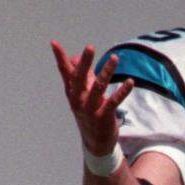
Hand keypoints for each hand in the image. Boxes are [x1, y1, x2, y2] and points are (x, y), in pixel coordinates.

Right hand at [50, 41, 134, 156]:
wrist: (95, 142)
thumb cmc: (89, 115)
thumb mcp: (84, 95)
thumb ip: (82, 76)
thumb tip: (75, 57)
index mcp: (72, 93)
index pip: (64, 73)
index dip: (59, 58)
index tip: (54, 43)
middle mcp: (78, 100)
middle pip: (79, 78)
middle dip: (85, 62)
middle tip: (90, 47)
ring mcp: (90, 109)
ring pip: (98, 87)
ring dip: (107, 72)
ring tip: (115, 58)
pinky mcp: (103, 117)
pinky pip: (113, 102)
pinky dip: (122, 91)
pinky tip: (130, 82)